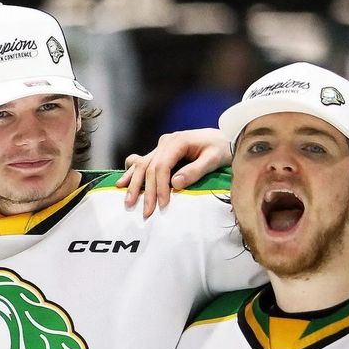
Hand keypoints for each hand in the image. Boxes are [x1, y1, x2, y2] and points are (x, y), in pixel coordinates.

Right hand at [117, 129, 231, 217]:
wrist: (226, 137)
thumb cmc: (222, 147)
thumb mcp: (214, 158)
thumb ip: (196, 170)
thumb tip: (175, 183)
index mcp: (178, 141)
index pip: (161, 166)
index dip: (160, 186)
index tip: (162, 204)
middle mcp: (166, 142)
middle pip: (149, 168)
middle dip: (146, 191)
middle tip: (146, 212)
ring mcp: (162, 145)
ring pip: (141, 165)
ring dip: (133, 184)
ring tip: (127, 202)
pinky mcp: (161, 151)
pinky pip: (142, 161)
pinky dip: (131, 172)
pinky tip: (122, 183)